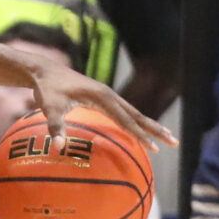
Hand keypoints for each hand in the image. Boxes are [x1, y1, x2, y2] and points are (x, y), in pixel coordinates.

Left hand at [22, 55, 175, 150]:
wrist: (45, 70)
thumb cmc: (47, 89)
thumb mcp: (50, 107)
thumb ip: (55, 126)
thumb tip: (59, 147)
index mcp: (102, 97)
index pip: (126, 120)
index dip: (140, 135)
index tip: (154, 147)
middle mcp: (109, 95)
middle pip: (138, 115)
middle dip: (156, 129)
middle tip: (173, 142)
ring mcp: (107, 95)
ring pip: (133, 113)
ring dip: (149, 125)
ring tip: (166, 137)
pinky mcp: (102, 98)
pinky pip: (123, 112)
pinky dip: (135, 122)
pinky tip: (139, 131)